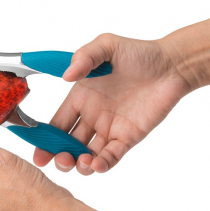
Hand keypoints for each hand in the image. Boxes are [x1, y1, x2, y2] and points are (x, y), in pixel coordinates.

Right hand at [33, 33, 189, 174]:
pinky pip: (111, 157)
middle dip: (59, 157)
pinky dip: (102, 164)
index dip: (45, 139)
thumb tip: (66, 77)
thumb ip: (84, 57)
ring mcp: (110, 129)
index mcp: (81, 98)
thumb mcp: (107, 46)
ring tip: (81, 161)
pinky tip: (97, 163)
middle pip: (68, 144)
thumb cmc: (139, 53)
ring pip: (87, 156)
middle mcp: (92, 116)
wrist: (171, 66)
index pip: (57, 124)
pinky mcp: (128, 138)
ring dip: (79, 165)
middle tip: (60, 160)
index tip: (38, 153)